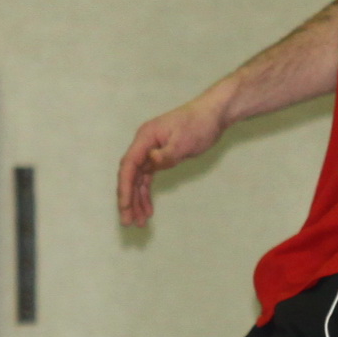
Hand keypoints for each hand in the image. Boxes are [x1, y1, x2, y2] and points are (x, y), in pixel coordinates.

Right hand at [117, 95, 224, 225]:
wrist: (213, 114)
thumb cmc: (199, 124)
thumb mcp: (184, 141)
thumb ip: (167, 154)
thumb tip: (151, 162)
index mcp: (145, 137)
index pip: (129, 166)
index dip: (125, 188)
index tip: (125, 207)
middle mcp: (143, 144)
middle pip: (130, 175)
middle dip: (128, 199)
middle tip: (128, 222)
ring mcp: (150, 151)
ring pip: (138, 180)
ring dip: (137, 201)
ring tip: (139, 222)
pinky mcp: (159, 157)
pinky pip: (148, 179)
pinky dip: (147, 194)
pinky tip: (149, 210)